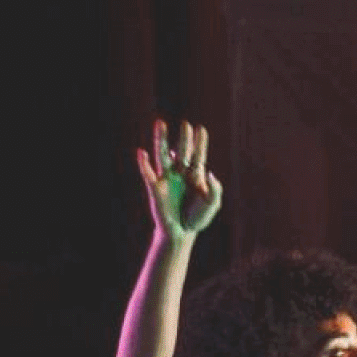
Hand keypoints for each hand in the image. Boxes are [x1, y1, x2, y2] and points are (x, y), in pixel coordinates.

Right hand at [137, 120, 221, 239]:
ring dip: (161, 140)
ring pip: (163, 155)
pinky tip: (141, 153)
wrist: (181, 232)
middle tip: (185, 124)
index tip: (201, 129)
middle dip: (184, 139)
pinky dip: (144, 163)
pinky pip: (148, 173)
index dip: (199, 143)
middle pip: (182, 151)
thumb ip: (215, 190)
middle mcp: (180, 173)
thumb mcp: (212, 204)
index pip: (198, 155)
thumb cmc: (198, 218)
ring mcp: (167, 178)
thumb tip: (209, 174)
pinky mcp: (155, 188)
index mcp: (195, 176)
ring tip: (160, 124)